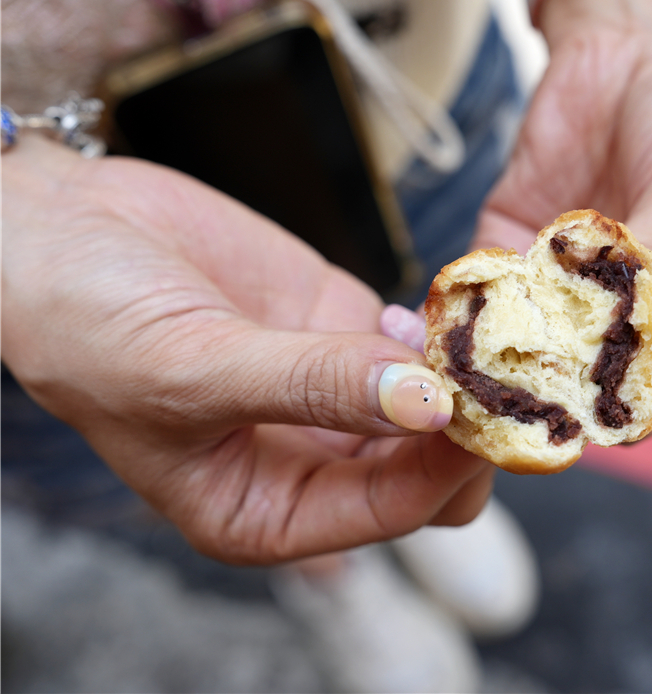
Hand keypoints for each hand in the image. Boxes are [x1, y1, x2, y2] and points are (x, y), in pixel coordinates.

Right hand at [2, 136, 492, 563]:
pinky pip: (421, 344)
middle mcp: (314, 462)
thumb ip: (312, 386)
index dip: (443, 468)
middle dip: (469, 429)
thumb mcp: (191, 368)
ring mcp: (338, 394)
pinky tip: (439, 303)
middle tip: (497, 372)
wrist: (62, 232)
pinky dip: (442, 329)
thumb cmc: (89, 323)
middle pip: (432, 471)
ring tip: (479, 330)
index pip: (390, 511)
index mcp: (268, 511)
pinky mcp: (346, 331)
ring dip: (465, 374)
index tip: (482, 413)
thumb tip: (429, 404)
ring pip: (439, 408)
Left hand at [475, 0, 651, 427]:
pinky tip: (440, 314)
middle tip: (486, 405)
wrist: (644, 38)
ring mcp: (565, 295)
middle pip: (575, 388)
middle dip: (530, 396)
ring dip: (484, 360)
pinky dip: (460, 308)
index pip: (650, 407)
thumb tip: (603, 341)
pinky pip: (482, 297)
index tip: (557, 418)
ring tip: (451, 370)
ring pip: (519, 350)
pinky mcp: (514, 257)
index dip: (605, 420)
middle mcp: (625, 328)